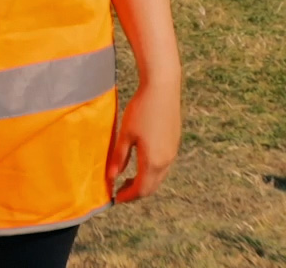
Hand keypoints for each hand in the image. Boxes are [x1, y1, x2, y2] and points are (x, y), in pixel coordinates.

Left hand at [107, 76, 181, 202]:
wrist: (163, 88)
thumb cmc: (141, 109)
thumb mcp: (125, 134)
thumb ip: (119, 158)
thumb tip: (111, 178)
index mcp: (153, 161)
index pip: (141, 189)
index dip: (128, 196)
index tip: (116, 198)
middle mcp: (166, 160)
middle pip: (152, 186)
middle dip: (136, 192)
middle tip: (120, 190)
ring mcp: (172, 151)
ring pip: (159, 177)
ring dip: (144, 182)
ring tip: (128, 178)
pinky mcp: (174, 142)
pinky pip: (163, 166)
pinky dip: (151, 171)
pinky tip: (141, 162)